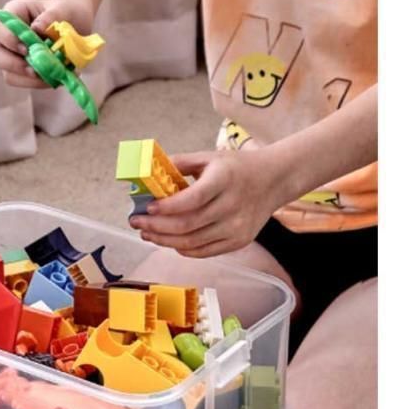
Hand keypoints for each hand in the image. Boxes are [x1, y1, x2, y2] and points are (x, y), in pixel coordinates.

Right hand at [0, 0, 93, 88]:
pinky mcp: (20, 71)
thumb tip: (37, 28)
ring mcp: (11, 55)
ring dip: (28, 78)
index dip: (8, 40)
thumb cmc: (66, 13)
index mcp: (13, 13)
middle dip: (12, 65)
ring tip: (51, 74)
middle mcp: (6, 35)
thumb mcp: (63, 10)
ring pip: (7, 74)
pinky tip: (53, 76)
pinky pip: (22, 82)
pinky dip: (37, 83)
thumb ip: (51, 17)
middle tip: (34, 69)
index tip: (27, 49)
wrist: (76, 25)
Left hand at [128, 148, 290, 256]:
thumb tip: (147, 172)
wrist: (272, 181)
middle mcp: (233, 205)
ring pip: (192, 242)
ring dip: (164, 240)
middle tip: (137, 223)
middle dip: (156, 227)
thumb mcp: (209, 157)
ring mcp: (237, 227)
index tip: (146, 209)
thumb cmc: (236, 168)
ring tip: (147, 234)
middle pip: (188, 225)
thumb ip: (179, 164)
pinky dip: (181, 248)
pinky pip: (203, 252)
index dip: (166, 207)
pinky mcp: (238, 242)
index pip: (192, 199)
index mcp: (225, 179)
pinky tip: (168, 240)